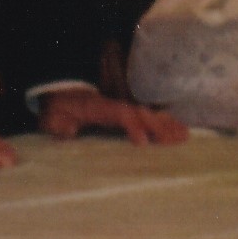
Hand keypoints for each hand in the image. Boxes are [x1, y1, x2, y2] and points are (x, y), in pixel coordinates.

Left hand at [35, 89, 188, 144]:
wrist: (58, 96)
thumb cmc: (57, 111)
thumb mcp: (52, 119)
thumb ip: (59, 125)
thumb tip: (67, 130)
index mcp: (99, 108)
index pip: (121, 114)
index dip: (133, 127)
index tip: (142, 142)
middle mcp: (115, 106)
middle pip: (142, 114)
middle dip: (159, 126)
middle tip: (178, 140)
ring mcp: (121, 109)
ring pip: (148, 116)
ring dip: (166, 125)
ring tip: (184, 136)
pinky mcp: (124, 116)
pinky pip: (148, 119)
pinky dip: (163, 124)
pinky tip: (178, 131)